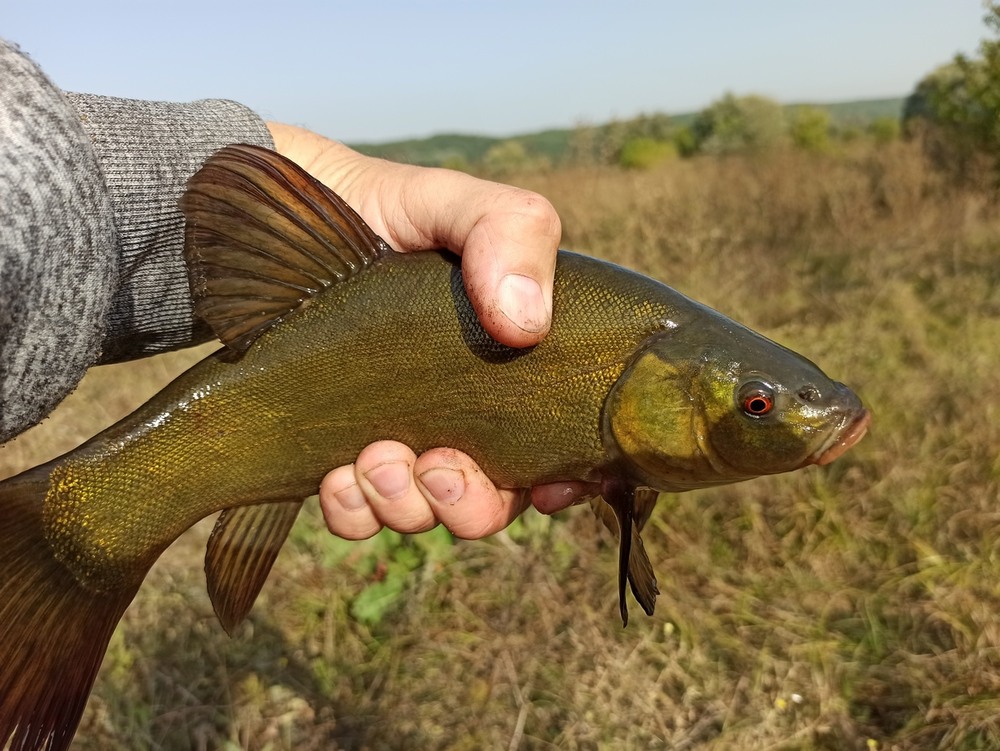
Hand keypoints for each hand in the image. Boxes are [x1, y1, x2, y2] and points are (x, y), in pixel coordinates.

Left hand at [267, 123, 593, 539]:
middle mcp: (459, 413)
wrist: (279, 214)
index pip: (556, 449)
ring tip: (375, 456)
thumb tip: (526, 326)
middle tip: (437, 466)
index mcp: (508, 369)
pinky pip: (357, 516)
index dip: (561, 481)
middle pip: (489, 501)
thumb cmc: (385, 208)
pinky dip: (354, 511)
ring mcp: (396, 435)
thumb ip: (513, 232)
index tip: (545, 483)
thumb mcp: (457, 203)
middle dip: (468, 503)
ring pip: (422, 513)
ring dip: (405, 504)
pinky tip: (338, 472)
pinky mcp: (335, 450)